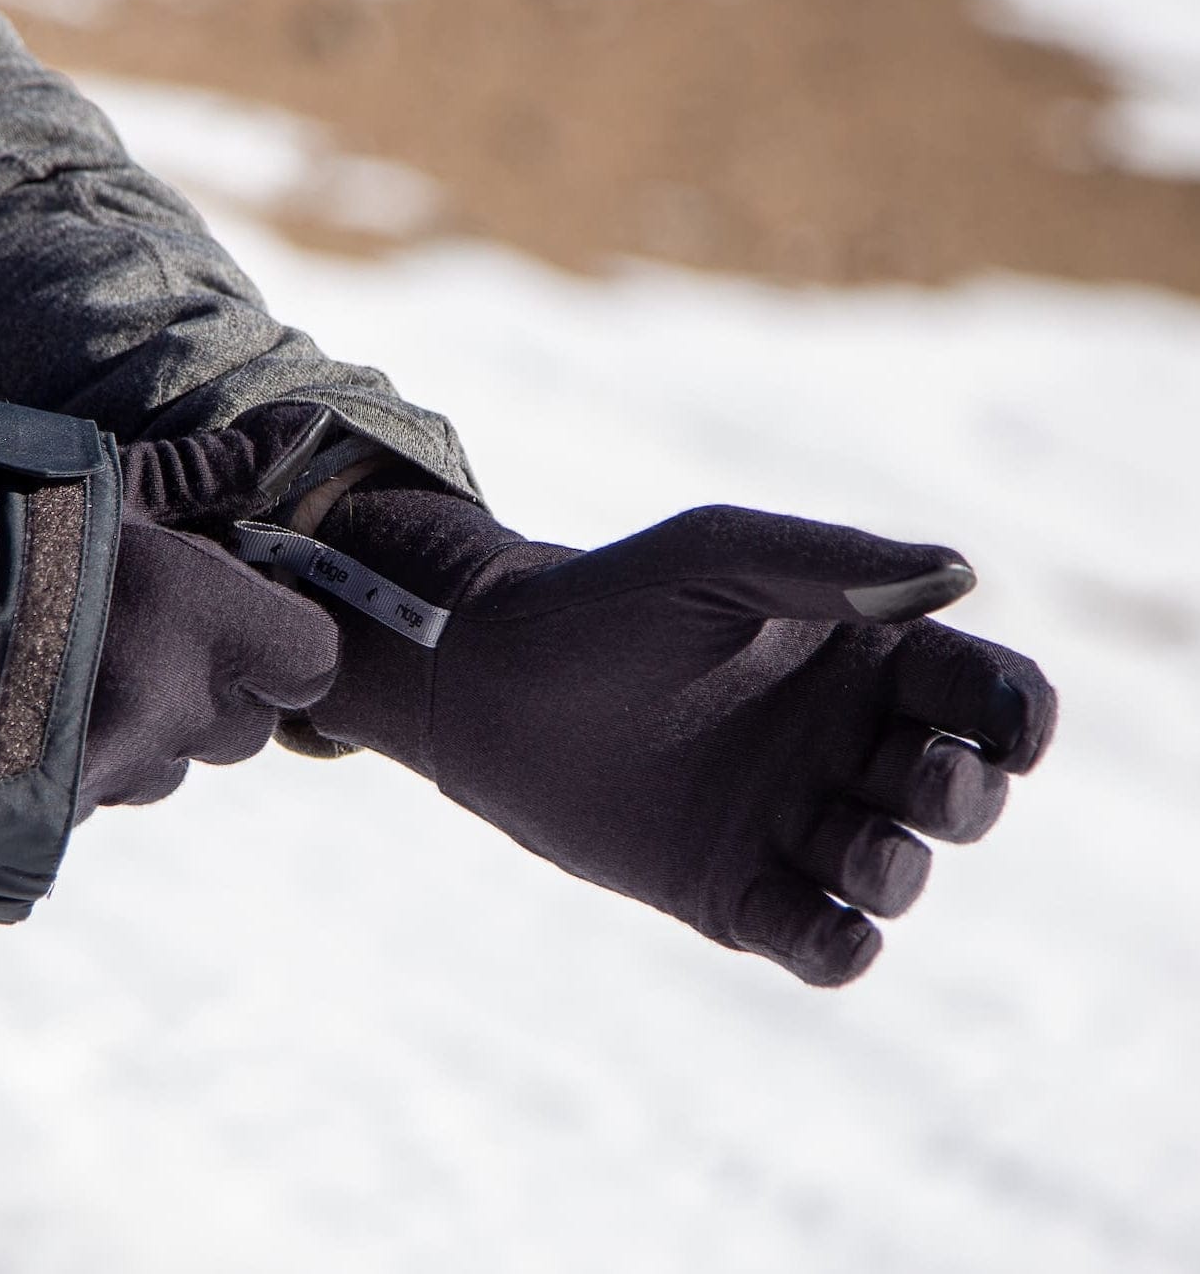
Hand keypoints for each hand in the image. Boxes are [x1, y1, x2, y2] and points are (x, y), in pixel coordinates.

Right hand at [79, 406, 339, 810]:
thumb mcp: (103, 483)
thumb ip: (209, 474)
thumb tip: (296, 438)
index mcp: (201, 615)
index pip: (313, 661)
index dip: (288, 644)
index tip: (247, 622)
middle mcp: (172, 702)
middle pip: (246, 727)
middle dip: (213, 692)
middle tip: (143, 640)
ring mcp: (111, 769)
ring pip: (170, 769)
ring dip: (145, 732)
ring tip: (69, 674)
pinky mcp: (54, 818)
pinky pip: (103, 797)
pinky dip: (84, 767)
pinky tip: (29, 717)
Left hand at [283, 482, 1055, 984]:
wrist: (490, 680)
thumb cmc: (607, 602)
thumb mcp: (718, 556)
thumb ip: (830, 563)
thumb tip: (960, 573)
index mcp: (858, 658)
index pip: (982, 692)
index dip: (1015, 716)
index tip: (1003, 730)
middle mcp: (837, 745)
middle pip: (957, 789)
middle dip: (961, 796)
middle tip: (914, 780)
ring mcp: (788, 823)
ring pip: (896, 870)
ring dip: (902, 869)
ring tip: (857, 849)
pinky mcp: (734, 892)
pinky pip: (821, 939)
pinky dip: (841, 948)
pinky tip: (828, 930)